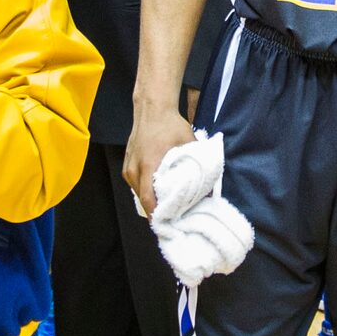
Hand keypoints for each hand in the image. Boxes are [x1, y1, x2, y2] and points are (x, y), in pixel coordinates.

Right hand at [124, 103, 194, 217]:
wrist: (152, 109)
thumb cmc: (170, 126)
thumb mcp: (189, 145)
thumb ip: (199, 167)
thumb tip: (210, 189)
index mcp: (148, 166)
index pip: (148, 200)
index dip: (158, 216)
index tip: (169, 226)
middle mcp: (134, 171)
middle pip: (143, 201)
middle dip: (158, 212)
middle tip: (174, 221)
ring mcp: (128, 169)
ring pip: (139, 194)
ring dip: (152, 202)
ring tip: (168, 210)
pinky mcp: (127, 166)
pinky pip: (136, 186)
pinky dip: (146, 192)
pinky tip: (159, 194)